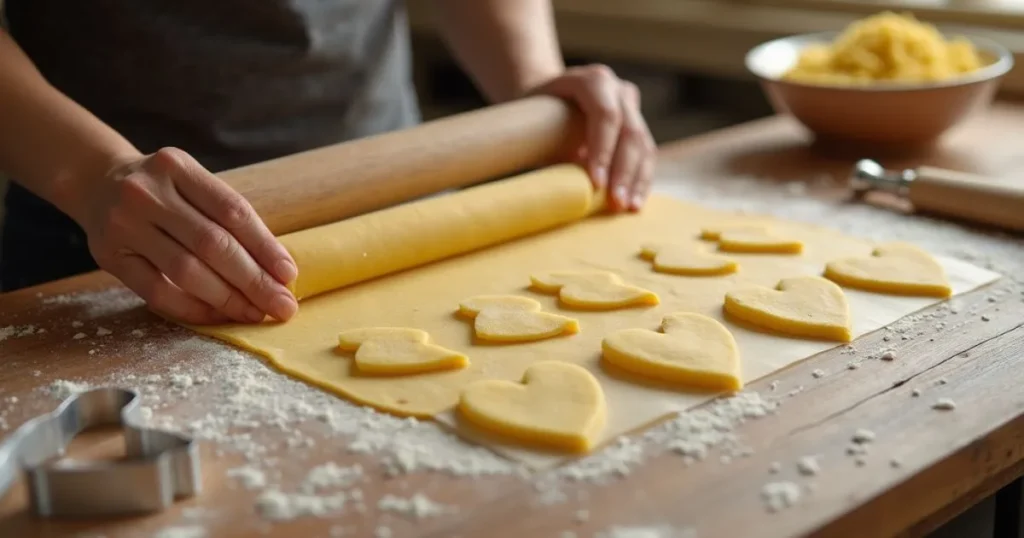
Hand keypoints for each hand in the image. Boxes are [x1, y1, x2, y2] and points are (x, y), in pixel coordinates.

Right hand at [71, 147, 298, 324]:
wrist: (97, 183)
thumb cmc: (165, 191)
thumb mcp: (192, 184)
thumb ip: (227, 217)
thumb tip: (276, 269)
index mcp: (176, 166)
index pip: (232, 210)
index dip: (265, 246)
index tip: (289, 275)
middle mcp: (147, 192)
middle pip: (212, 244)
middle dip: (253, 280)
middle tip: (282, 306)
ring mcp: (123, 224)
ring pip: (186, 271)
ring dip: (227, 299)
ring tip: (255, 313)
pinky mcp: (108, 256)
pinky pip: (157, 291)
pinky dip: (193, 308)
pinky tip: (218, 316)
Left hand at [529, 64, 656, 211]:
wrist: (549, 98)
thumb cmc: (536, 113)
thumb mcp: (535, 121)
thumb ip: (546, 146)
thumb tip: (554, 189)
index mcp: (591, 80)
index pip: (605, 114)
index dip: (603, 150)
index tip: (595, 183)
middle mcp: (618, 89)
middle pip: (629, 131)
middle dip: (623, 171)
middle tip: (615, 203)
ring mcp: (631, 106)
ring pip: (643, 145)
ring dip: (636, 180)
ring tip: (628, 208)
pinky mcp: (638, 125)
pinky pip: (646, 154)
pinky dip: (640, 180)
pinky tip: (635, 202)